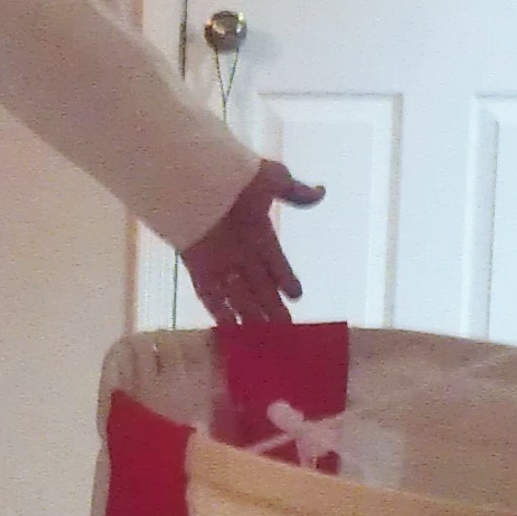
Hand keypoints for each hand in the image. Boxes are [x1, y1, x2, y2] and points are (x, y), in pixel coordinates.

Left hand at [179, 160, 325, 326]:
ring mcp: (219, 261)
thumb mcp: (271, 179)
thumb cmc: (235, 175)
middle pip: (259, 286)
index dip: (286, 279)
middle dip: (271, 308)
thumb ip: (295, 191)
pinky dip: (218, 313)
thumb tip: (321, 192)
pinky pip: (210, 295)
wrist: (195, 176)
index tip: (297, 296)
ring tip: (262, 340)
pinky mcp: (198, 268)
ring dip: (249, 317)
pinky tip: (229, 331)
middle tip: (286, 332)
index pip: (276, 262)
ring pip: (238, 296)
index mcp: (259, 232)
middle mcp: (241, 251)